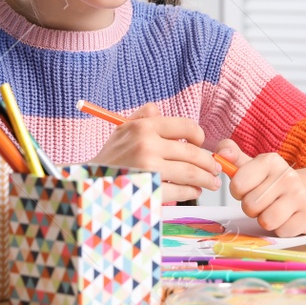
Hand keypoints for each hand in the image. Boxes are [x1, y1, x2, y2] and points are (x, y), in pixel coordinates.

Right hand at [88, 103, 221, 203]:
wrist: (89, 185)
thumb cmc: (109, 158)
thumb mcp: (122, 130)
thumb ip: (142, 117)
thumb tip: (160, 111)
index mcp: (144, 127)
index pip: (186, 126)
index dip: (199, 137)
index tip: (202, 145)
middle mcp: (147, 144)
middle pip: (193, 153)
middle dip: (210, 164)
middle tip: (216, 170)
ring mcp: (149, 168)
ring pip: (191, 174)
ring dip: (205, 180)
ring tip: (210, 183)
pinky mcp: (150, 189)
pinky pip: (180, 191)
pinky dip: (191, 192)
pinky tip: (194, 192)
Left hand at [215, 141, 305, 237]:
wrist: (302, 193)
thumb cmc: (269, 183)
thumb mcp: (249, 166)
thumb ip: (229, 153)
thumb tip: (222, 153)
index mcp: (270, 161)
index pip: (237, 185)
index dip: (238, 192)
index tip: (247, 189)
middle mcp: (288, 175)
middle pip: (250, 205)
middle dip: (251, 208)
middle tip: (261, 202)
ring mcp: (301, 195)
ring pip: (266, 220)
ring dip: (265, 220)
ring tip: (272, 210)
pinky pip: (281, 231)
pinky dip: (280, 229)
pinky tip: (285, 218)